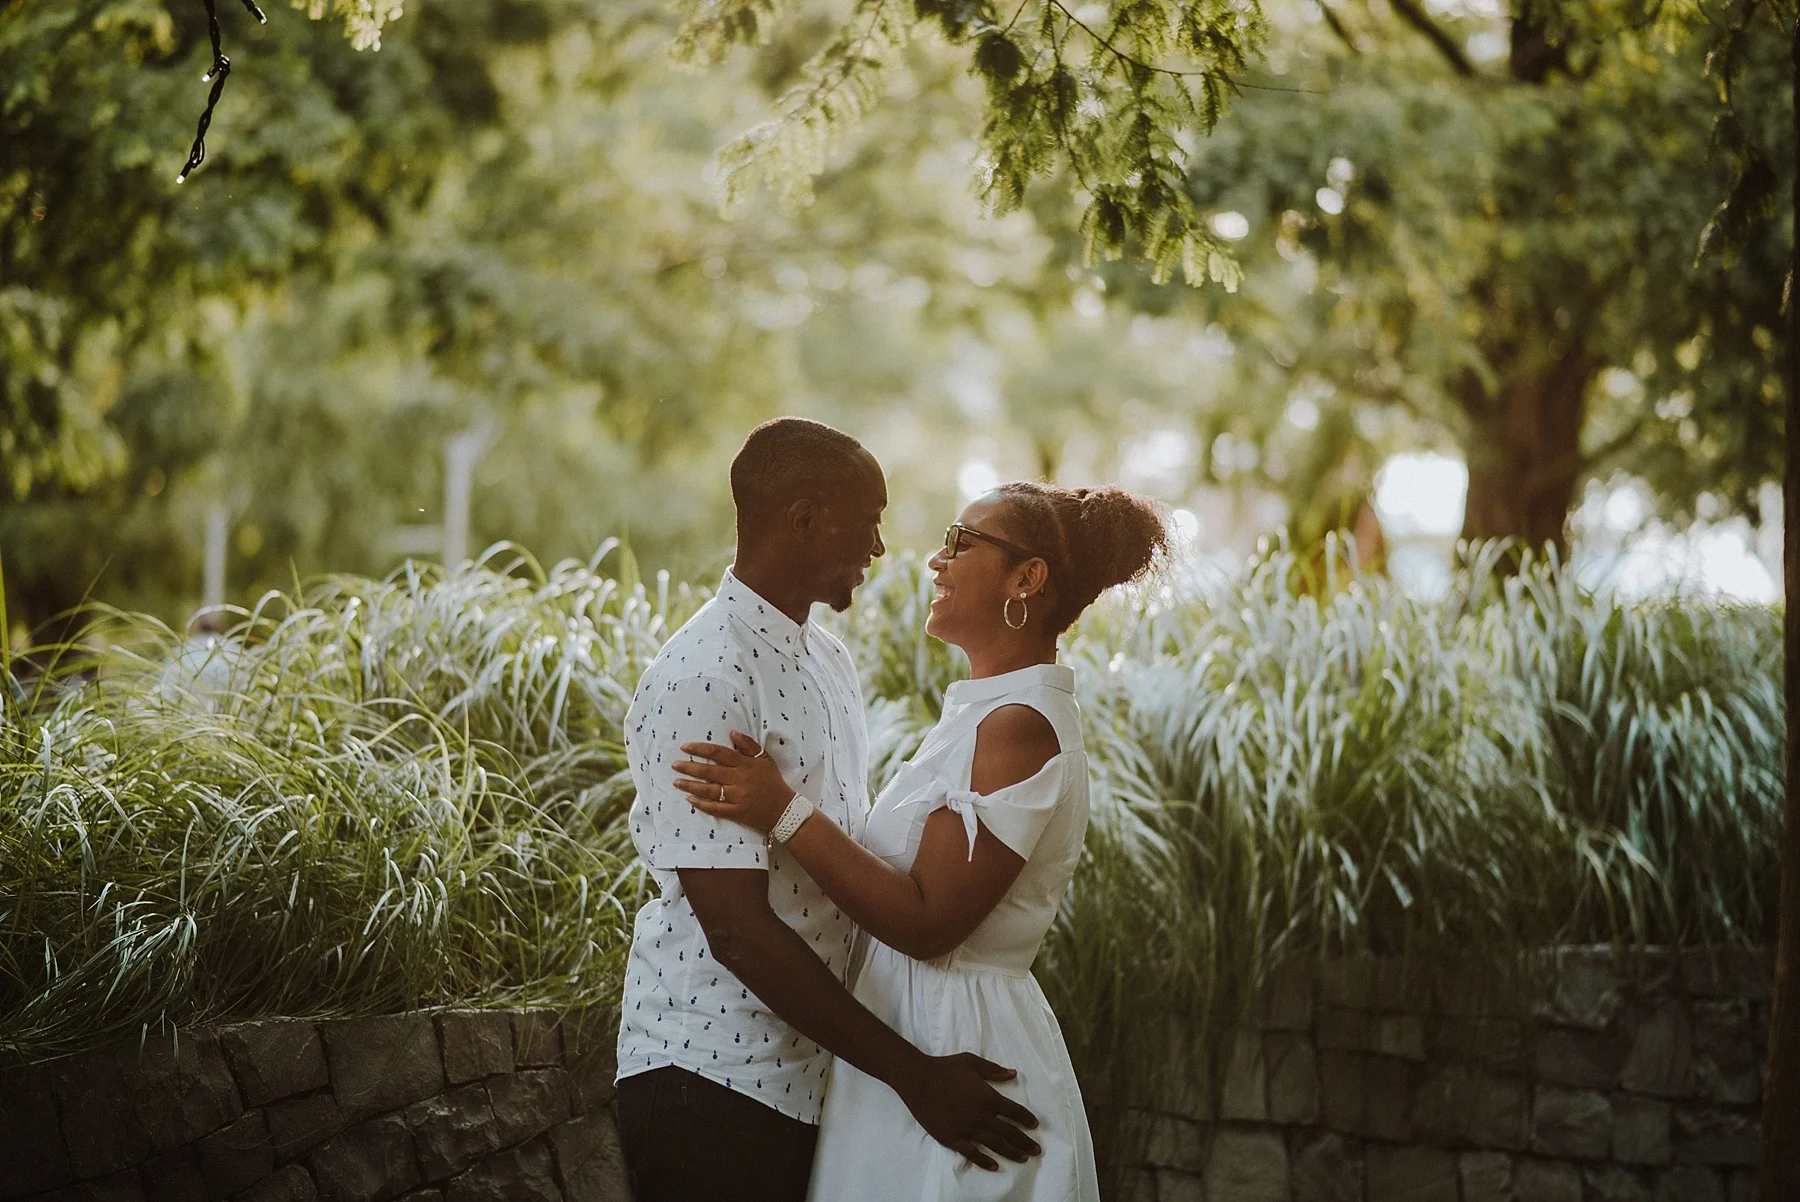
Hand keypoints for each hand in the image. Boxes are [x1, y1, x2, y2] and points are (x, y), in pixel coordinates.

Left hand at [673, 731, 797, 834]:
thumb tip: (732, 732)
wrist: (784, 809)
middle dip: (689, 767)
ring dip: (690, 786)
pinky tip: (690, 800)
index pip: (719, 752)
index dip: (701, 749)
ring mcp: (738, 797)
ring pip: (709, 790)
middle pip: (710, 771)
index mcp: (745, 764)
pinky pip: (716, 808)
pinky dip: (702, 804)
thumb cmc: (773, 782)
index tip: (685, 747)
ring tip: (676, 782)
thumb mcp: (765, 759)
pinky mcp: (737, 812)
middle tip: (674, 764)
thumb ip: (748, 745)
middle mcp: (739, 779)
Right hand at [895, 1053, 1040, 1170]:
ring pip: (995, 1145)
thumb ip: (994, 1070)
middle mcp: (981, 1117)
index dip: (1027, 1119)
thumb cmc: (945, 1069)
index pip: (1014, 1112)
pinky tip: (995, 1166)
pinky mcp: (952, 1138)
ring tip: (1024, 1158)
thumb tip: (1013, 1073)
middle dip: (1025, 1142)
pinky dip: (985, 1161)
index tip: (1034, 1125)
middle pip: (1009, 1133)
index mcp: (988, 1098)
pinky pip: (972, 1154)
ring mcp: (967, 1130)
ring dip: (1012, 1152)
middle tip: (1036, 1149)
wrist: (918, 1080)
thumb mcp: (971, 1062)